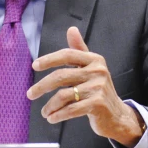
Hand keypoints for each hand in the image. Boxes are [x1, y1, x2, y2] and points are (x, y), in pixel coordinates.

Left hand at [26, 27, 143, 147]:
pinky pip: (71, 109)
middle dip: (42, 86)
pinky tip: (52, 118)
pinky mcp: (98, 104)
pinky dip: (58, 115)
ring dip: (50, 105)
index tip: (34, 66)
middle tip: (30, 94)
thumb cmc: (99, 90)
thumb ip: (79, 50)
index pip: (67, 55)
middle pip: (61, 76)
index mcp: (94, 60)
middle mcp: (98, 71)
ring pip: (64, 95)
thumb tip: (71, 29)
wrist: (117, 115)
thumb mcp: (91, 68)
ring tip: (45, 112)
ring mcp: (98, 88)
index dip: (49, 59)